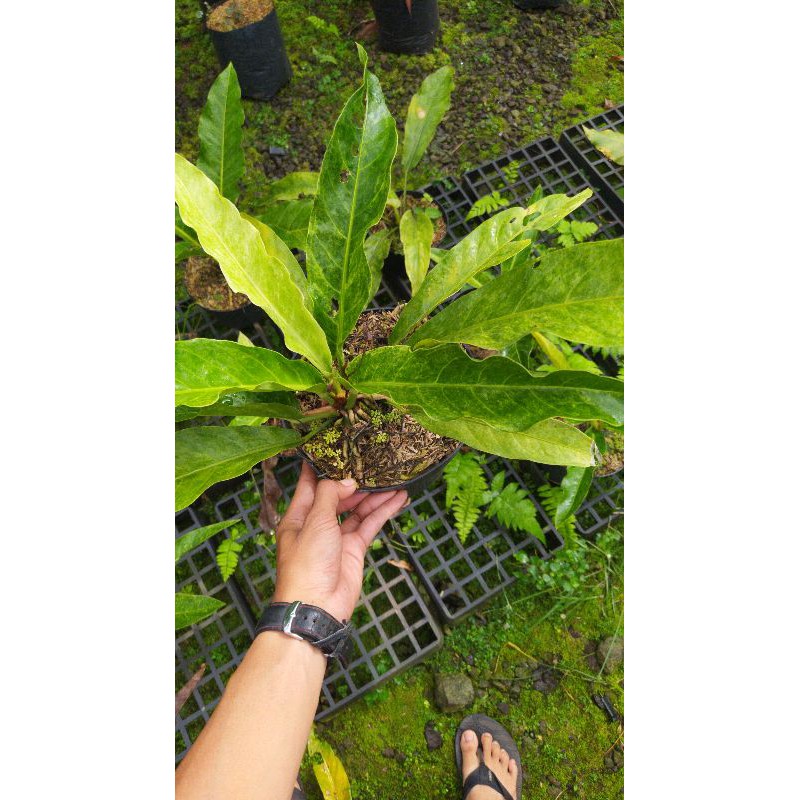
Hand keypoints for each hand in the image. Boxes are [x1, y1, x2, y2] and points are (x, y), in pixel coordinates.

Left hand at [272, 463, 407, 620]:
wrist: (317, 605)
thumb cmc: (306, 563)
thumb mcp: (314, 521)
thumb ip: (329, 494)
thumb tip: (346, 480)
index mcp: (298, 516)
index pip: (309, 484)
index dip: (321, 466)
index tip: (335, 447)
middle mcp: (317, 524)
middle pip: (337, 495)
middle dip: (355, 480)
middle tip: (374, 462)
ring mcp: (336, 537)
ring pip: (357, 509)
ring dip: (375, 495)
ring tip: (394, 479)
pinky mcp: (354, 549)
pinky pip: (370, 525)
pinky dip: (384, 512)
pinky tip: (398, 499)